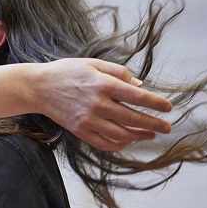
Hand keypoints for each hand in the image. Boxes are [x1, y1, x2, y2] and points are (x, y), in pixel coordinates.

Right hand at [0, 58, 172, 150]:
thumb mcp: (93, 63)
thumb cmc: (66, 72)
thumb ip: (119, 72)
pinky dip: (119, 144)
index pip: (138, 96)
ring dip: (139, 135)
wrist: (38, 87)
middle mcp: (97, 104)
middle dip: (153, 124)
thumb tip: (140, 86)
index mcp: (103, 84)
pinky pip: (104, 142)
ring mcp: (88, 120)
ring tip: (150, 134)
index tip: (168, 108)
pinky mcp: (80, 130)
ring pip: (121, 133)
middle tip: (166, 127)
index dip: (156, 103)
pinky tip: (127, 141)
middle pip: (133, 118)